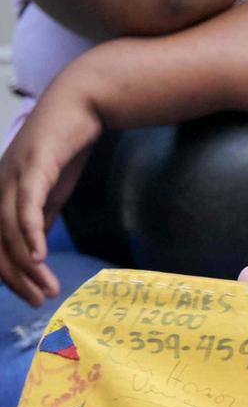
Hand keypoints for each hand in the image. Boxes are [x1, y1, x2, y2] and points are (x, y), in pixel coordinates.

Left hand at [0, 78, 103, 306]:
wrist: (81, 104)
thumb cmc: (64, 145)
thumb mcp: (51, 190)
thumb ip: (40, 217)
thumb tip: (36, 249)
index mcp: (0, 193)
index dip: (9, 274)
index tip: (33, 297)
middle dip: (15, 277)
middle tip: (39, 301)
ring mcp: (13, 175)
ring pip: (9, 230)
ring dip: (26, 264)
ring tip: (47, 288)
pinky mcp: (34, 167)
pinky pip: (27, 207)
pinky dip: (29, 233)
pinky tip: (39, 255)